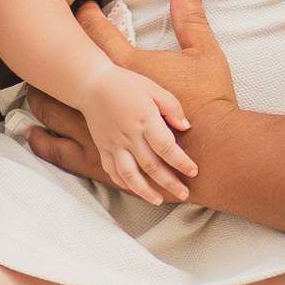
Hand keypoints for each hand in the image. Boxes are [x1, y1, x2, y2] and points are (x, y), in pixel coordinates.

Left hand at [26, 0, 237, 192]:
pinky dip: (49, 145)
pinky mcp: (104, 158)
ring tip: (29, 98)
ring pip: (57, 117)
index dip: (90, 17)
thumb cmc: (209, 102)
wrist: (212, 151)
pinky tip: (39, 141)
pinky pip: (66, 153)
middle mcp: (106, 102)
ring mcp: (101, 132)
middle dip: (50, 65)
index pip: (99, 34)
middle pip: (63, 78)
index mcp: (128, 70)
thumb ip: (191, 18)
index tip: (85, 8)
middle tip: (36, 55)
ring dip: (42, 106)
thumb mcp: (205, 54)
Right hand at [82, 64, 196, 204]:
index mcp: (144, 120)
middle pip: (151, 166)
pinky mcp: (103, 148)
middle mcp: (129, 136)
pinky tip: (135, 190)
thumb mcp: (153, 88)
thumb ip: (172, 107)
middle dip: (169, 183)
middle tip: (184, 194)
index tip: (193, 172)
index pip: (166, 147)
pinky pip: (112, 171)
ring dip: (145, 191)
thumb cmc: (125, 84)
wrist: (91, 84)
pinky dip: (124, 183)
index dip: (181, 162)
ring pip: (130, 175)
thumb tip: (186, 127)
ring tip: (158, 200)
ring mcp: (114, 144)